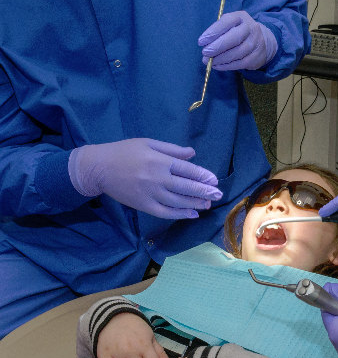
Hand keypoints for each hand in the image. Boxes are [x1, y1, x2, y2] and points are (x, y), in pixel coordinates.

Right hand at [68, 138, 222, 218]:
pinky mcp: (143, 205)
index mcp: (159, 160)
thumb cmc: (125, 151)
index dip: (202, 176)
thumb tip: (192, 154)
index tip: (214, 180)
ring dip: (195, 204)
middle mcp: (157, 178)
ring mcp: (150, 194)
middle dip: (204, 192)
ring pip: (178, 201)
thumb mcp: (148, 143)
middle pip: (186, 187)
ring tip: (208, 204)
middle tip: (218, 195)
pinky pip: (165, 212)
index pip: (187, 170)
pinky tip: (191, 214)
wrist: (99, 168)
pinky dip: (180, 214)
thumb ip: (172, 149)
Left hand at [198, 10, 276, 70]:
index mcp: (241, 17)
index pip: (227, 22)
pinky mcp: (256, 57)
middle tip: (205, 52)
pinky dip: (227, 66)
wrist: (263, 40)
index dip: (213, 32)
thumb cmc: (239, 31)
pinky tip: (217, 66)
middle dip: (217, 47)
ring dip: (220, 58)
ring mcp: (256, 43)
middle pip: (234, 38)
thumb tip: (205, 44)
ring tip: (209, 61)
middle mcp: (251, 28)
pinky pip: (240, 63)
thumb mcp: (230, 24)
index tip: (201, 41)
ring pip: (237, 52)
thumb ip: (218, 30)